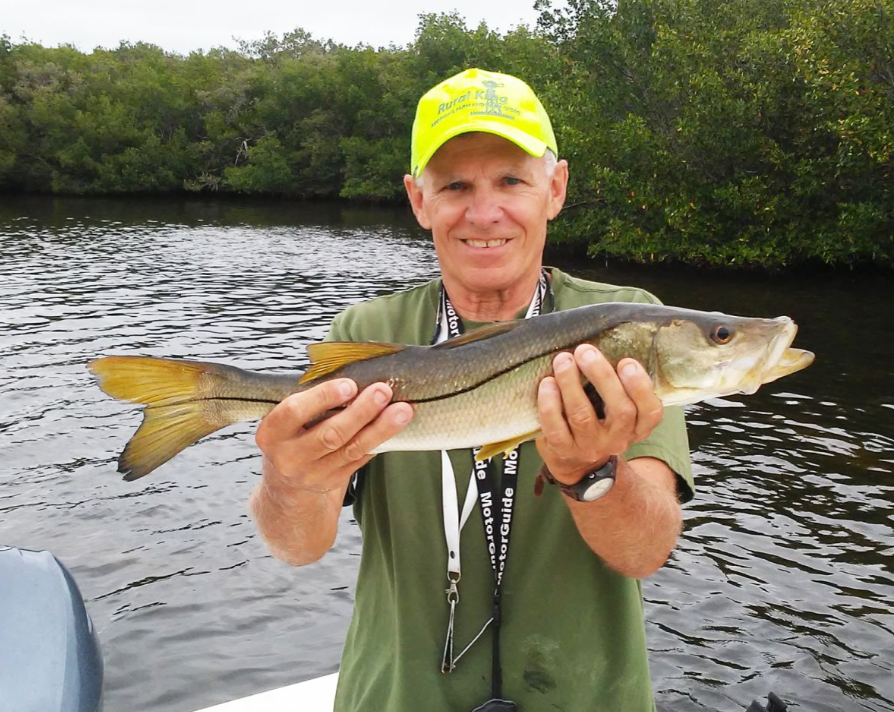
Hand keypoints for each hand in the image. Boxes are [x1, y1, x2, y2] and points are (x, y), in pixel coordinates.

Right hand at [255, 378, 413, 495]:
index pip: (295, 411)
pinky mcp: (332, 482)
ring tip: (402, 411)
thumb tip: (351, 372)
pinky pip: (360, 459)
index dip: (323, 397)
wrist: (286, 483)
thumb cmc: (291, 435)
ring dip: (380, 428)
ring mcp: (312, 473)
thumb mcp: (287, 418)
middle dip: (360, 412)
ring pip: (351, 449)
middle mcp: (289, 457)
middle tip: (383, 391)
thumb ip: (310, 399)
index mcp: (272, 433)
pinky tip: (394, 427)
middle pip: (330, 434)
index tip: (350, 384)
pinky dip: (378, 441)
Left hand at [535, 344, 662, 485]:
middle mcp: (617, 439)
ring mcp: (590, 446)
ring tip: (563, 360)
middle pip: (619, 410)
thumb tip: (601, 345)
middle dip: (602, 376)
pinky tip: (547, 383)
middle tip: (586, 351)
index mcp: (637, 426)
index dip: (640, 387)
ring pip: (582, 415)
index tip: (626, 362)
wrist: (577, 462)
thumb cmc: (599, 421)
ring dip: (571, 383)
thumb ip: (618, 385)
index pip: (650, 411)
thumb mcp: (617, 408)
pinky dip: (549, 402)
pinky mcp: (563, 450)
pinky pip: (555, 426)